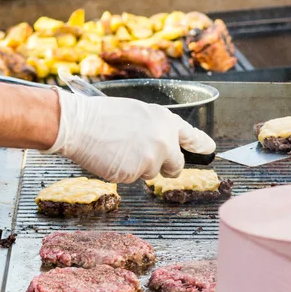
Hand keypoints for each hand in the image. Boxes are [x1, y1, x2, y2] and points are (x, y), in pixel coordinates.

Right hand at [45, 90, 215, 182]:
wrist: (80, 124)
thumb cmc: (104, 115)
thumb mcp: (138, 112)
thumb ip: (156, 128)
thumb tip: (164, 142)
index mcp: (166, 121)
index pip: (193, 137)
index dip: (202, 146)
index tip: (209, 150)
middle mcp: (164, 140)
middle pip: (177, 165)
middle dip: (165, 166)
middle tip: (146, 157)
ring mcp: (151, 158)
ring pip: (152, 173)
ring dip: (139, 167)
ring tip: (120, 149)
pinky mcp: (135, 173)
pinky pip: (133, 179)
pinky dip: (123, 172)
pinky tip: (112, 157)